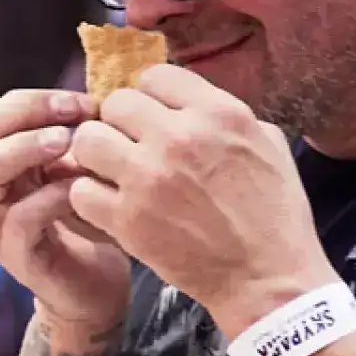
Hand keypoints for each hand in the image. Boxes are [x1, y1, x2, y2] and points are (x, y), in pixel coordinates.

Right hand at [0, 89, 132, 336]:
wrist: (96, 292)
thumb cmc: (94, 224)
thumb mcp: (82, 173)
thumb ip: (78, 138)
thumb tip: (106, 89)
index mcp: (4, 165)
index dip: (28, 101)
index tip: (81, 101)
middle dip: (21, 115)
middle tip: (70, 116)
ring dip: (23, 149)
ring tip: (67, 142)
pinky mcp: (18, 257)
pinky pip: (18, 220)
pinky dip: (49, 196)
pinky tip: (82, 189)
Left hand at [63, 67, 340, 335]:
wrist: (267, 279)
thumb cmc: (274, 215)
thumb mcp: (268, 146)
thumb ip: (227, 116)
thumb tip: (192, 102)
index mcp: (219, 114)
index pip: (155, 76)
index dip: (151, 97)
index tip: (155, 118)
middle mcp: (180, 138)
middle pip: (117, 104)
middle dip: (121, 123)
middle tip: (131, 147)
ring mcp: (149, 178)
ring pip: (88, 140)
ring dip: (97, 155)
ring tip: (114, 172)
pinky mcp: (127, 219)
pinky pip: (81, 189)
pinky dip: (91, 198)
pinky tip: (111, 206)